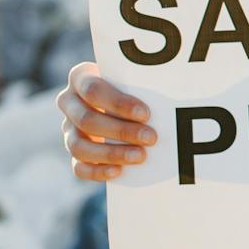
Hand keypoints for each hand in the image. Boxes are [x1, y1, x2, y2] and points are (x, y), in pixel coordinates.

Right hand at [57, 61, 154, 180]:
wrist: (122, 101)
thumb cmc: (134, 83)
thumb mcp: (136, 76)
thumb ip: (145, 81)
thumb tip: (179, 89)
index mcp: (81, 78)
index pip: (92, 90)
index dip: (119, 104)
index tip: (146, 114)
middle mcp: (69, 103)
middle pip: (86, 120)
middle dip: (121, 131)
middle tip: (152, 138)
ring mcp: (69, 129)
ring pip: (79, 146)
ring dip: (111, 153)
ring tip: (140, 156)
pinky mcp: (75, 152)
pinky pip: (78, 167)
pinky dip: (97, 171)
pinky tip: (119, 171)